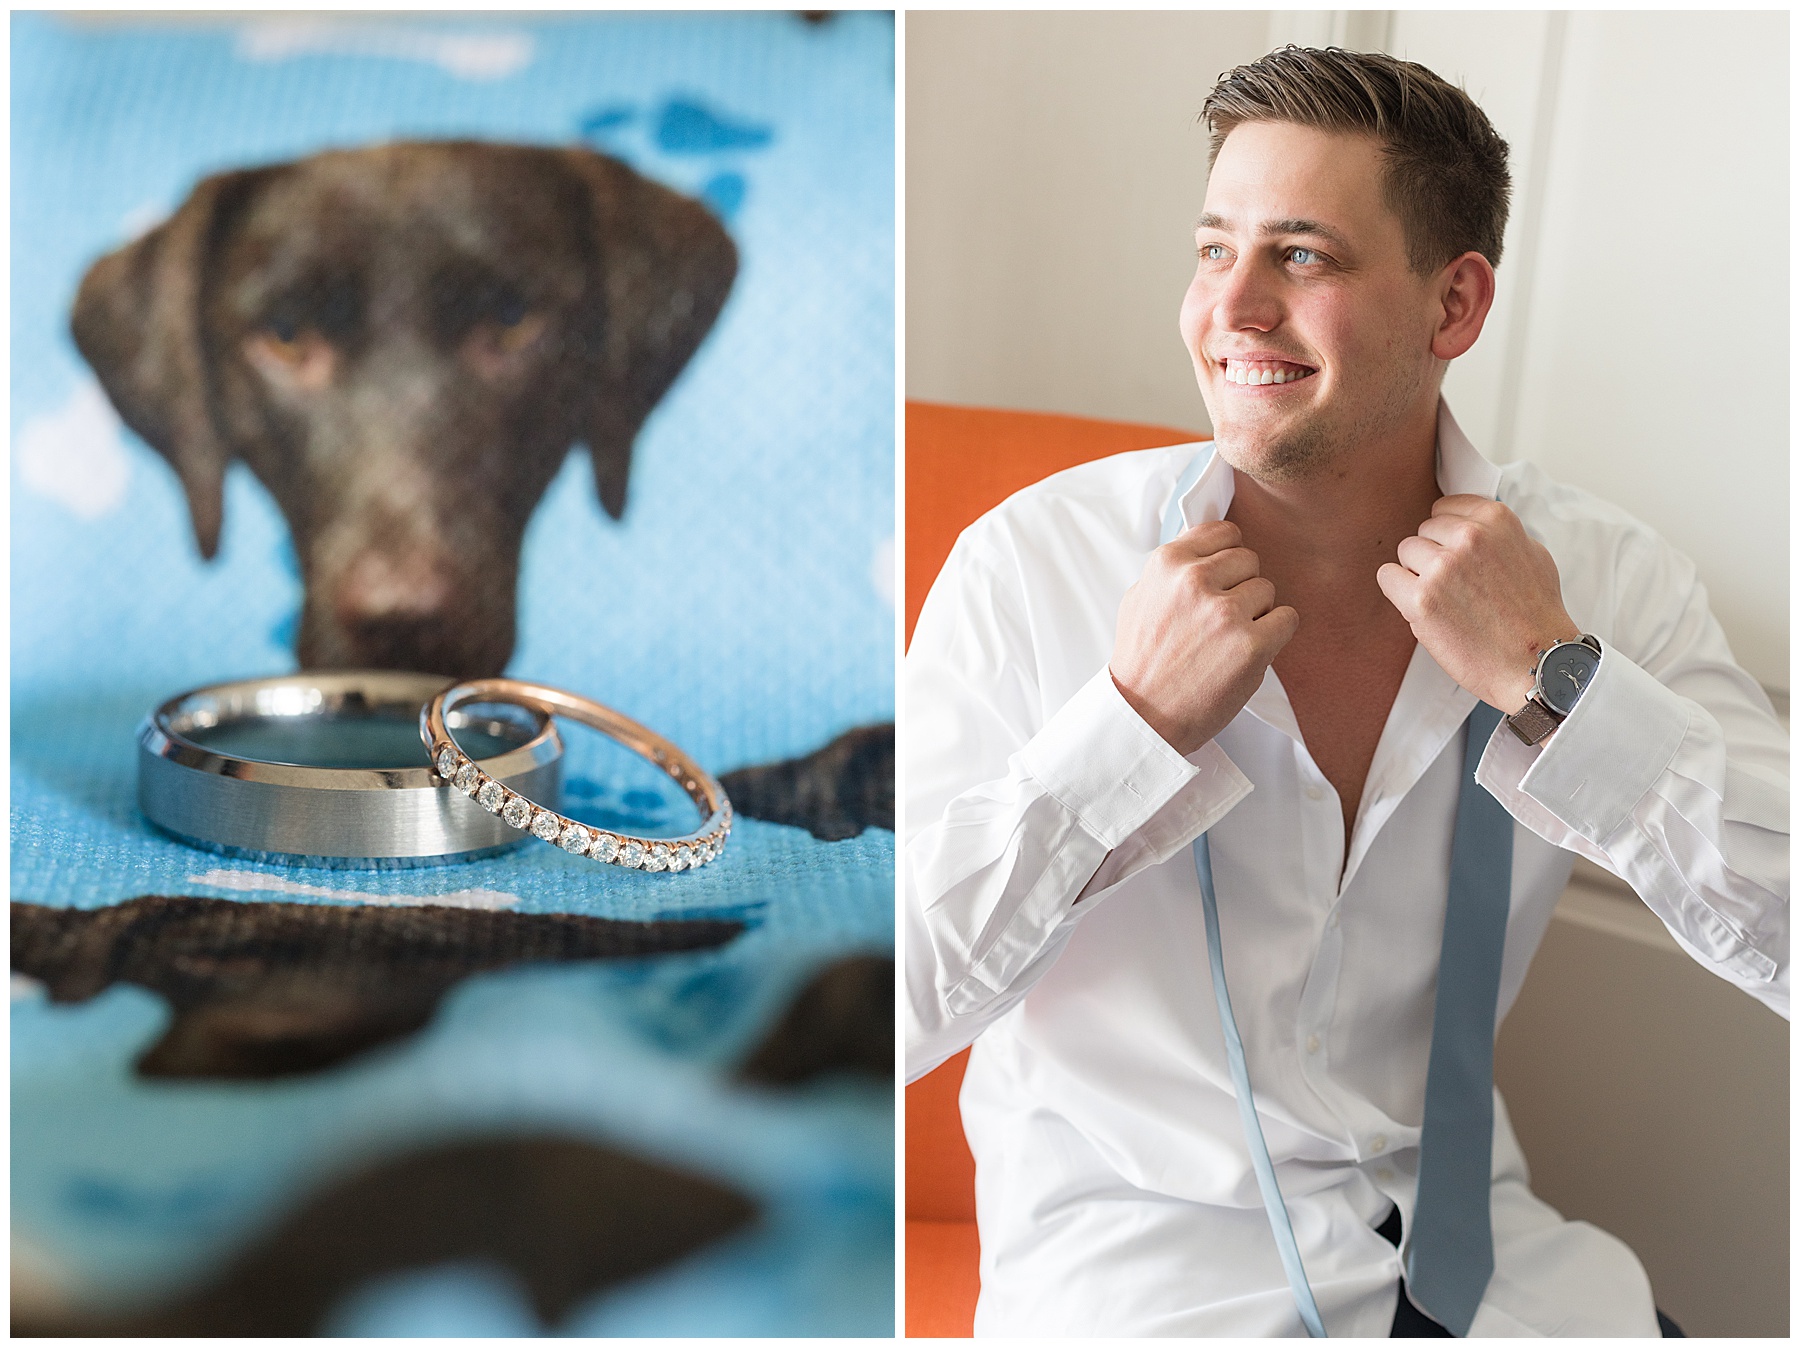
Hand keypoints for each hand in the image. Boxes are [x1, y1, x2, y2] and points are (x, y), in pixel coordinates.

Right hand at [1110, 520, 1298, 755]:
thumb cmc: (1142, 660)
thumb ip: (1173, 569)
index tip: (1222, 579)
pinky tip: (1249, 651)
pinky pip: (1288, 618)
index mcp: (1167, 563)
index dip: (1227, 558)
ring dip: (1256, 613)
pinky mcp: (1252, 645)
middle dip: (1241, 586)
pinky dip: (1275, 634)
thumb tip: (1205, 547)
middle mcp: (1195, 581)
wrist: (1144, 716)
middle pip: (1249, 560)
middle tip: (1221, 619)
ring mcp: (1225, 613)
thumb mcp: (1140, 598)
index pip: (1224, 532)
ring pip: (1268, 589)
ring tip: (1228, 640)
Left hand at [1376, 495, 1574, 712]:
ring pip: (1405, 552)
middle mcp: (1468, 538)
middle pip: (1424, 532)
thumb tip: (1469, 525)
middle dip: (1434, 555)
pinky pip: (1387, 576)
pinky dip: (1399, 591)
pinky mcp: (1421, 599)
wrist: (1536, 662)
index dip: (1448, 534)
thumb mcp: (1532, 554)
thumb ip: (1497, 534)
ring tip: (1447, 599)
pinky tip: (1422, 607)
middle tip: (1457, 586)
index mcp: (1496, 520)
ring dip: (1418, 574)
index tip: (1456, 552)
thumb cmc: (1537, 615)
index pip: (1446, 508)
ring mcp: (1443, 568)